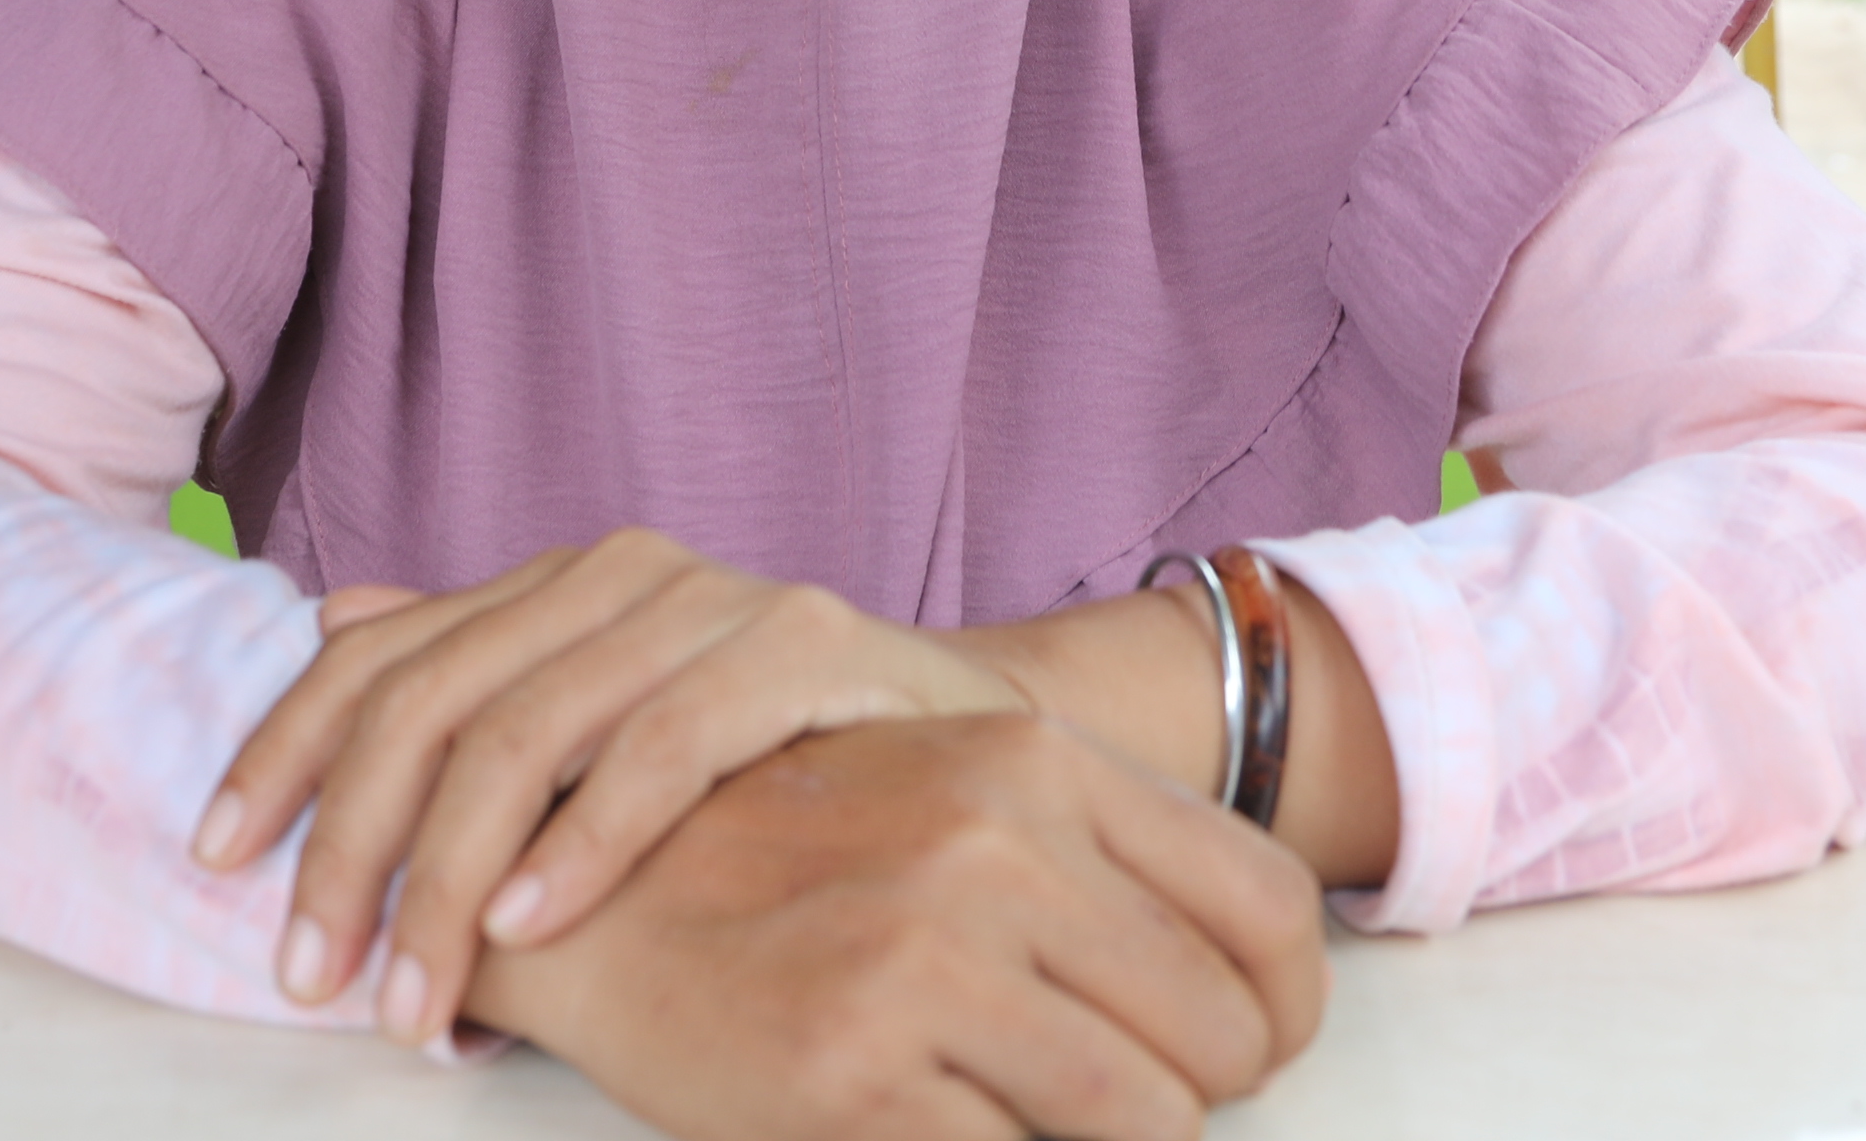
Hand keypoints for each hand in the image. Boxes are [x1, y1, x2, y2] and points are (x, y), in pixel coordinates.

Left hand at [194, 527, 1029, 1040]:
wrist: (996, 753)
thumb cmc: (784, 771)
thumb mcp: (616, 734)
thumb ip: (484, 679)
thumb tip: (327, 627)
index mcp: (558, 587)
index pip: (378, 654)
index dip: (281, 749)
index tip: (212, 862)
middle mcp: (620, 572)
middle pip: (432, 699)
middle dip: (350, 846)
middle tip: (309, 979)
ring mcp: (714, 599)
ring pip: (529, 726)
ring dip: (449, 874)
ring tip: (409, 995)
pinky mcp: (806, 642)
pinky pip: (665, 741)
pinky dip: (585, 837)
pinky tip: (529, 921)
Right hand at [465, 711, 1330, 1140]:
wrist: (579, 885)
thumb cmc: (786, 851)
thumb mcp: (953, 791)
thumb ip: (1095, 855)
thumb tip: (1256, 989)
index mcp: (1035, 763)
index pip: (1271, 908)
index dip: (1286, 1010)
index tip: (1248, 1051)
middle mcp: (994, 843)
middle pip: (1222, 1037)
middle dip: (1193, 1095)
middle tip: (1114, 1101)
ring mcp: (922, 958)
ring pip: (1142, 1120)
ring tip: (1028, 1117)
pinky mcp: (851, 1071)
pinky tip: (945, 1128)